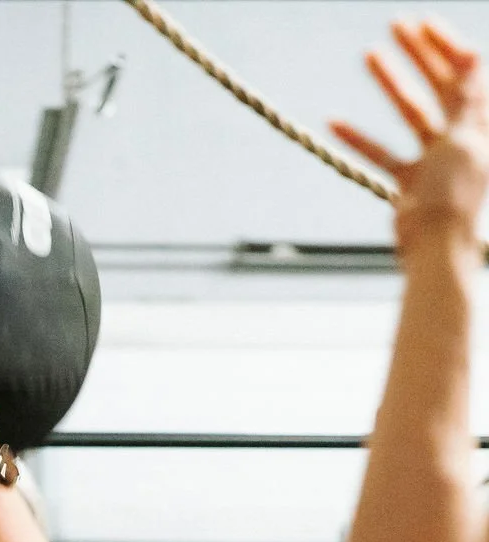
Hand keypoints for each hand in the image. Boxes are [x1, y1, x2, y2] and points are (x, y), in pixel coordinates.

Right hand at [331, 19, 488, 256]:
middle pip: (440, 85)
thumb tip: (474, 57)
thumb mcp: (463, 139)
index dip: (448, 46)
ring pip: (411, 112)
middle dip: (419, 54)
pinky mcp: (410, 183)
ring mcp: (434, 159)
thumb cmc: (454, 197)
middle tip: (395, 25)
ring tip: (367, 54)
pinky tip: (334, 123)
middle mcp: (460, 136)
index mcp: (480, 125)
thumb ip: (467, 100)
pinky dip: (360, 140)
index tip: (422, 26)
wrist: (435, 250)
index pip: (469, 73)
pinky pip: (382, 154)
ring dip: (389, 84)